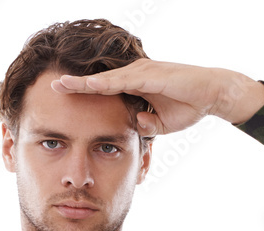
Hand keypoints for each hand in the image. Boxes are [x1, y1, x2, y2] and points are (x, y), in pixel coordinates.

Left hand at [50, 58, 263, 133]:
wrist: (211, 95)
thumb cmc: (188, 105)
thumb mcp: (160, 124)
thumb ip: (145, 124)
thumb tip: (135, 125)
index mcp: (134, 85)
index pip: (102, 89)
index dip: (82, 92)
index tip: (62, 97)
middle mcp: (134, 74)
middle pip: (99, 80)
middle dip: (75, 83)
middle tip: (52, 86)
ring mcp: (141, 72)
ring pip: (106, 78)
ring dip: (84, 81)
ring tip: (62, 84)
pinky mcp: (150, 75)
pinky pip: (123, 80)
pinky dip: (105, 83)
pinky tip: (89, 84)